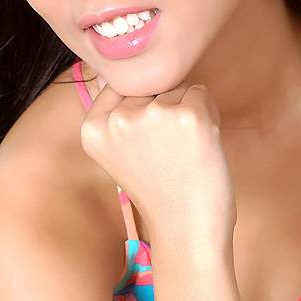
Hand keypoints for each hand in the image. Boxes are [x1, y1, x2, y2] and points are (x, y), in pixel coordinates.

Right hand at [79, 79, 236, 241]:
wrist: (186, 230)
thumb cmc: (158, 191)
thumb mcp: (118, 152)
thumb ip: (114, 113)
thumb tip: (115, 71)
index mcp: (93, 127)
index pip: (120, 85)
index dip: (140, 110)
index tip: (144, 145)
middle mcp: (119, 118)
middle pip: (149, 84)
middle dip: (163, 108)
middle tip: (166, 153)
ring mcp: (154, 115)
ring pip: (177, 87)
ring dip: (187, 113)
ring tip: (182, 153)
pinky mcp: (189, 117)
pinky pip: (202, 94)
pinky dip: (208, 116)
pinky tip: (199, 148)